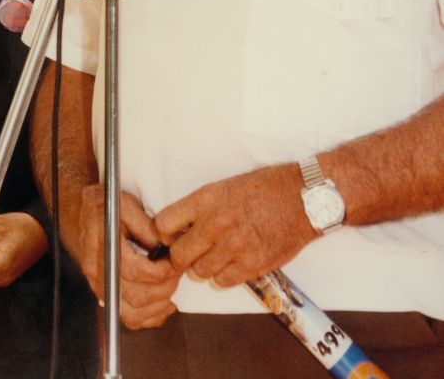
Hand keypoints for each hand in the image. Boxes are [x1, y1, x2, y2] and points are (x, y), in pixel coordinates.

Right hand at [78, 185, 180, 329]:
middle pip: (136, 297)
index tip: (174, 262)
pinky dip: (150, 316)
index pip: (134, 271)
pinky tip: (163, 302)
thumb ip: (145, 225)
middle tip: (177, 272)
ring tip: (171, 285)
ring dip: (159, 305)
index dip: (160, 271)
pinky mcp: (104, 294)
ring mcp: (99, 286)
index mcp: (103, 245)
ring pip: (133, 314)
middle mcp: (98, 271)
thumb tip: (164, 247)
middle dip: (164, 287)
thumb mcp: (125, 204)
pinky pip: (129, 317)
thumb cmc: (101, 206)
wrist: (77, 214)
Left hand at [155, 164, 316, 287]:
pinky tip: (231, 265)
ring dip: (203, 268)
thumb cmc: (267, 188)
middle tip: (189, 255)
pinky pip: (222, 282)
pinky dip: (223, 277)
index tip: (170, 237)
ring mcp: (234, 246)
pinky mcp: (252, 265)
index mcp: (207, 199)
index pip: (164, 223)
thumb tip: (181, 227)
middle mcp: (216, 222)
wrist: (303, 198)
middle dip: (180, 258)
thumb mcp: (227, 186)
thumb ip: (202, 206)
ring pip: (199, 272)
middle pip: (178, 254)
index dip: (164, 234)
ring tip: (214, 258)